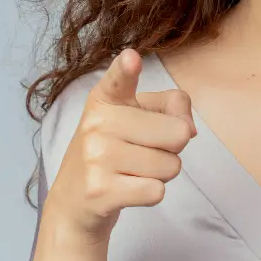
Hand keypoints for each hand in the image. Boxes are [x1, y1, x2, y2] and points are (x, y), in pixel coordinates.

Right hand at [44, 48, 196, 242]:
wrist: (72, 202)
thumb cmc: (114, 151)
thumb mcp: (139, 117)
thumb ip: (173, 107)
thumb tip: (189, 129)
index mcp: (106, 99)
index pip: (119, 80)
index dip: (126, 69)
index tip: (131, 59)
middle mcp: (97, 123)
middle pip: (177, 134)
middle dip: (172, 149)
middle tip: (142, 151)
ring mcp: (96, 157)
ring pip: (171, 166)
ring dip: (161, 173)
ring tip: (133, 171)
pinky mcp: (100, 191)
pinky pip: (157, 191)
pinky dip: (151, 193)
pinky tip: (129, 189)